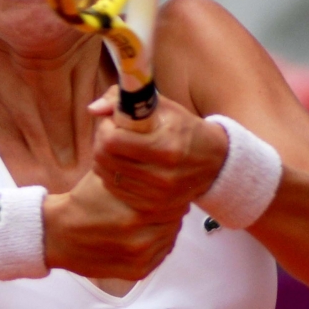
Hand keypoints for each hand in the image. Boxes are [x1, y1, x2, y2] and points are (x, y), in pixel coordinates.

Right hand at [42, 171, 186, 279]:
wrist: (58, 234)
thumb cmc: (82, 202)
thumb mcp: (107, 174)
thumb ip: (134, 168)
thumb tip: (157, 158)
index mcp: (136, 212)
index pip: (174, 199)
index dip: (171, 189)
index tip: (166, 184)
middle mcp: (141, 238)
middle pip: (175, 218)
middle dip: (170, 207)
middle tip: (162, 198)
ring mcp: (140, 257)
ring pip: (170, 235)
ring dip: (166, 224)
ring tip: (153, 214)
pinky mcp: (137, 271)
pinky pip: (162, 254)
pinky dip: (159, 242)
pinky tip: (148, 231)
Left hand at [88, 87, 228, 212]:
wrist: (214, 162)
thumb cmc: (184, 128)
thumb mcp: (162, 106)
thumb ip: (124, 100)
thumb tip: (93, 109)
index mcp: (165, 146)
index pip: (112, 141)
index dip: (105, 128)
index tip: (112, 122)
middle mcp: (162, 174)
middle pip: (105, 159)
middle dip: (101, 142)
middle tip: (111, 134)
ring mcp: (158, 195)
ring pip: (108, 177)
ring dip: (104, 160)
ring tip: (117, 149)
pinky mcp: (154, 207)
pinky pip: (117, 192)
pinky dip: (113, 177)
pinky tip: (123, 166)